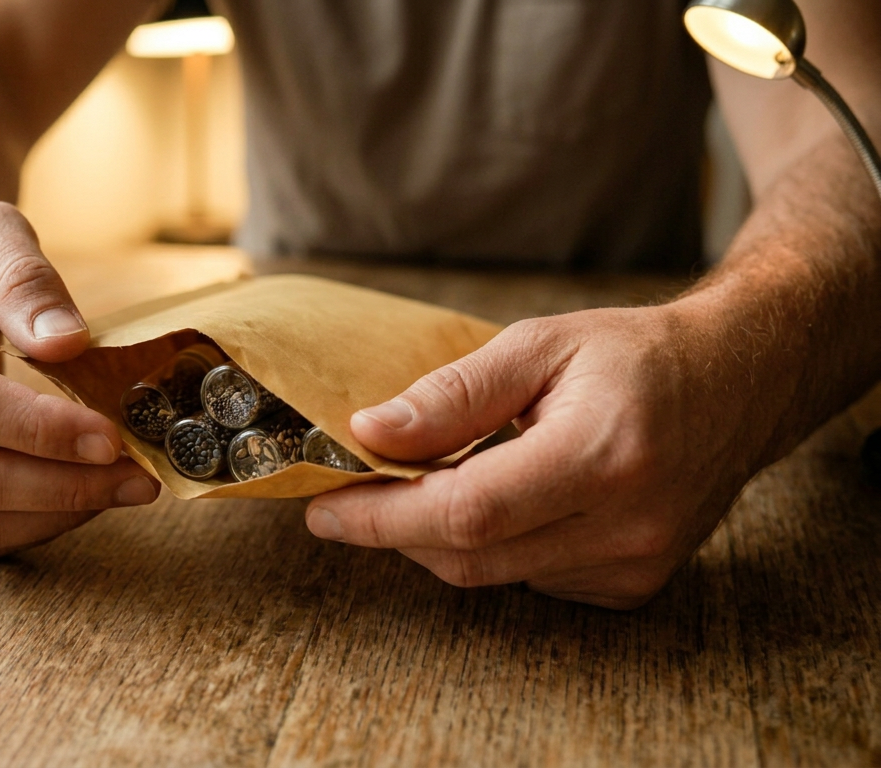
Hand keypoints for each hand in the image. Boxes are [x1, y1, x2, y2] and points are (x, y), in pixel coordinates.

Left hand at [306, 303, 763, 608]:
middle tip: (351, 495)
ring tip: (424, 484)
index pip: (467, 511)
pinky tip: (500, 500)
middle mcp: (625, 523)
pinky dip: (493, 546)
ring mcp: (634, 563)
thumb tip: (372, 431)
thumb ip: (454, 393)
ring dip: (440, 536)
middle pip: (472, 556)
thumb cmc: (636, 354)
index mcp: (602, 453)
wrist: (738, 382)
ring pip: (494, 574)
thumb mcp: (541, 344)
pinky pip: (530, 580)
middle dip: (396, 530)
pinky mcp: (632, 585)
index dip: (383, 517)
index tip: (324, 508)